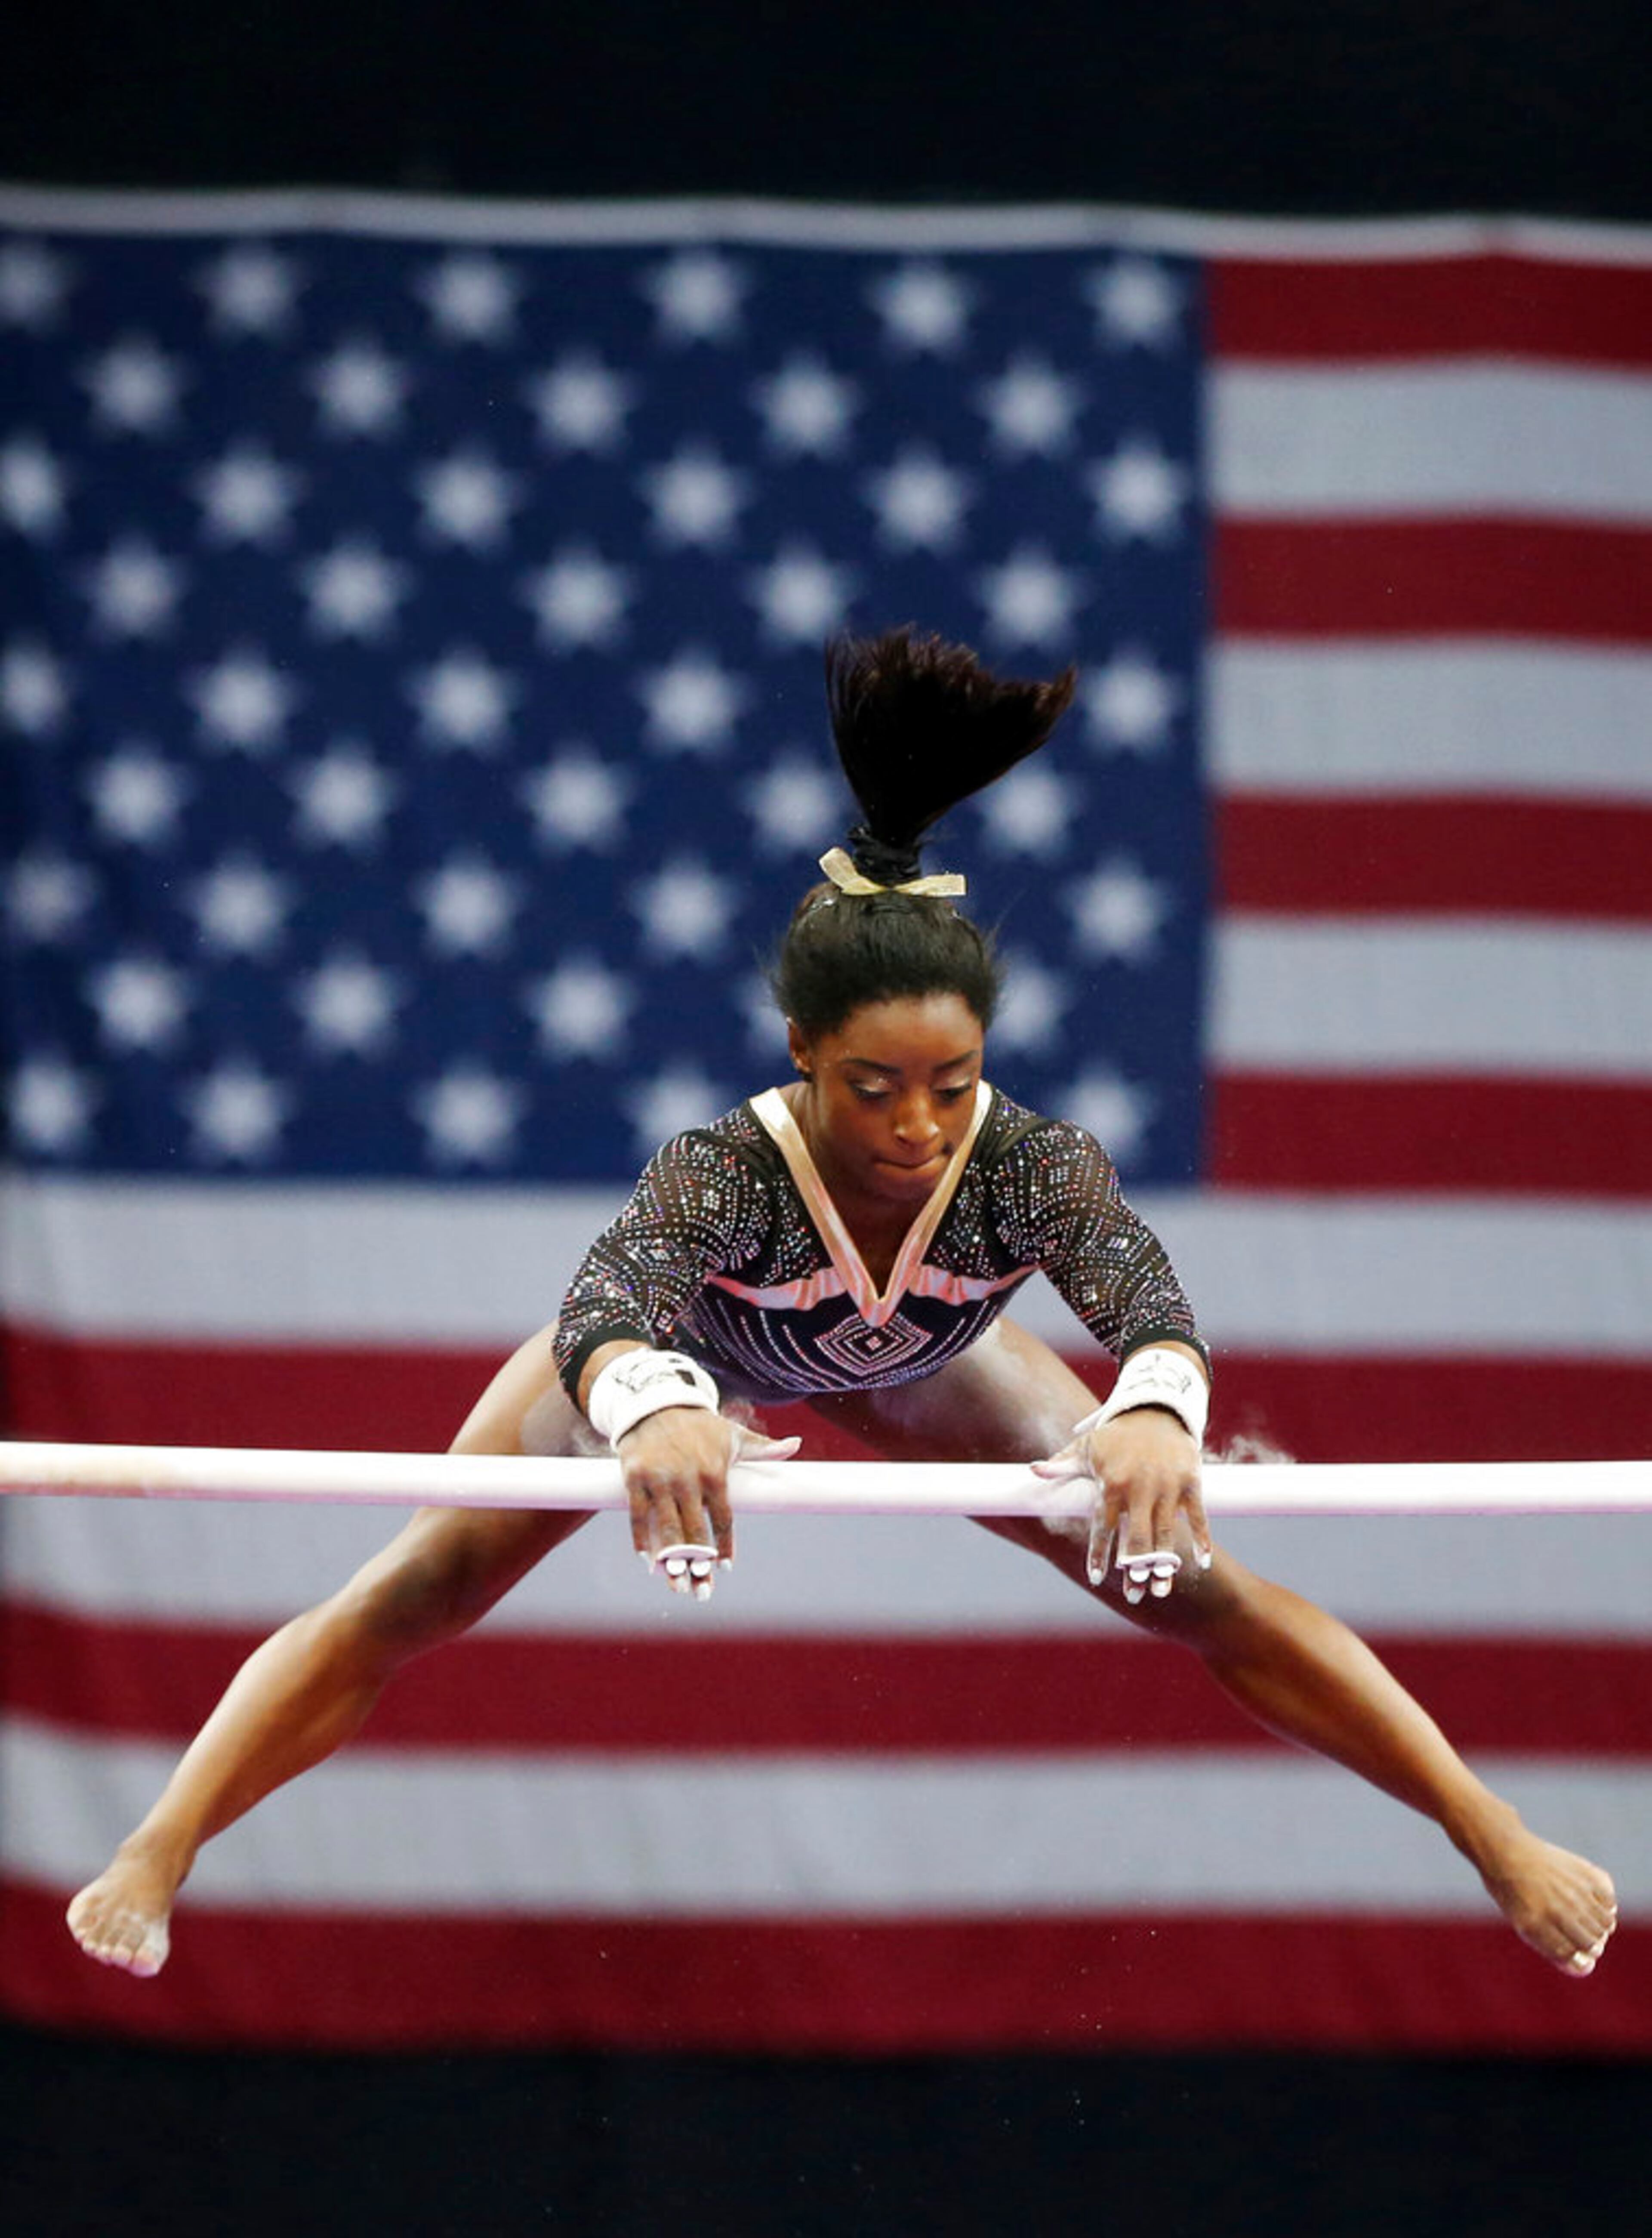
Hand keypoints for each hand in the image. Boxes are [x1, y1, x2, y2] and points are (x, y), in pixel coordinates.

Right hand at [616, 1410, 798, 1598]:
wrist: (656, 1402)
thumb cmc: (700, 1426)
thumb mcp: (733, 1435)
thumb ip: (763, 1447)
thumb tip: (796, 1444)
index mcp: (714, 1473)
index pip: (723, 1519)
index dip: (724, 1545)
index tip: (726, 1567)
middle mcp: (687, 1479)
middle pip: (695, 1531)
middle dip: (698, 1564)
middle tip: (702, 1590)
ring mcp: (659, 1479)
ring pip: (666, 1529)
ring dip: (671, 1561)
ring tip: (676, 1584)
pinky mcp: (634, 1477)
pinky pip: (638, 1516)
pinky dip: (640, 1540)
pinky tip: (647, 1561)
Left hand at [1033, 1407, 1210, 1600]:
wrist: (1156, 1408)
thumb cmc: (1116, 1434)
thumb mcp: (1086, 1446)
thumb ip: (1062, 1464)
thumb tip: (1033, 1471)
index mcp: (1112, 1484)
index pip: (1103, 1527)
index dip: (1099, 1553)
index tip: (1096, 1578)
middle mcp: (1140, 1489)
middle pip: (1136, 1538)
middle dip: (1134, 1569)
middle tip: (1134, 1595)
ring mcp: (1167, 1487)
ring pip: (1166, 1534)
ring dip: (1165, 1564)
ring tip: (1161, 1589)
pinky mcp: (1191, 1483)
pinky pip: (1198, 1517)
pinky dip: (1203, 1540)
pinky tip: (1203, 1564)